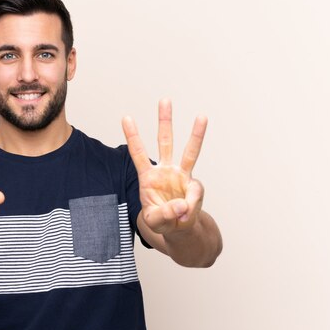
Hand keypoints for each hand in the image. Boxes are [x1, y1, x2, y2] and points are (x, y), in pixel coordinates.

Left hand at [122, 99, 206, 234]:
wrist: (179, 229)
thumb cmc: (162, 221)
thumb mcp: (155, 221)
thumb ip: (164, 214)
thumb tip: (182, 204)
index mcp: (148, 177)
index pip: (138, 153)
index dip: (133, 136)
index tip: (126, 117)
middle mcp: (165, 171)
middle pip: (165, 142)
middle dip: (165, 121)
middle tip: (165, 100)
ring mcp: (182, 175)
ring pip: (190, 151)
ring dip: (196, 134)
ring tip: (202, 116)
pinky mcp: (194, 185)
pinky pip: (195, 191)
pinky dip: (192, 203)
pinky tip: (185, 214)